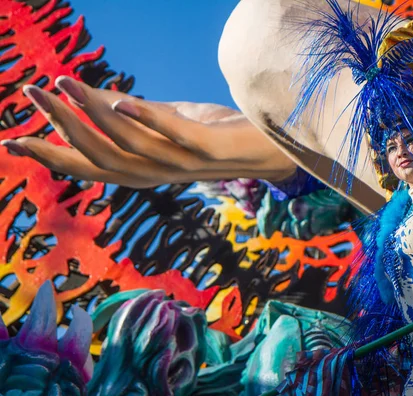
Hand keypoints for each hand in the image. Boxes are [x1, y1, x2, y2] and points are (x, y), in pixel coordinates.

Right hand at [3, 76, 295, 187]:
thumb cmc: (214, 132)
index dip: (52, 156)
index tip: (13, 139)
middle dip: (62, 129)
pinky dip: (146, 119)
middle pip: (100, 158)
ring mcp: (183, 164)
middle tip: (31, 94)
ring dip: (94, 116)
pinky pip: (173, 136)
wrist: (268, 145)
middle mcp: (158, 174)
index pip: (90, 167)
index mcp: (145, 169)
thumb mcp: (166, 122)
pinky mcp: (207, 149)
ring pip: (128, 148)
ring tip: (64, 84)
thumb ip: (132, 116)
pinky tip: (122, 100)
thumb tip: (92, 99)